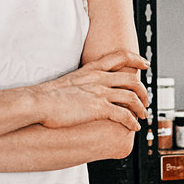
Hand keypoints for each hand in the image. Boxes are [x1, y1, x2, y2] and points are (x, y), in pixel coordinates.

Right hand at [33, 50, 150, 130]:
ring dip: (141, 107)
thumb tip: (82, 93)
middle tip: (146, 98)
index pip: (119, 57)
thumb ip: (80, 85)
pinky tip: (134, 127)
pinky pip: (124, 114)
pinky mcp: (99, 108)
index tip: (144, 64)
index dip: (136, 59)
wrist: (38, 102)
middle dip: (143, 90)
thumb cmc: (47, 97)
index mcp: (91, 70)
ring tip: (143, 115)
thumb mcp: (67, 83)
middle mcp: (99, 79)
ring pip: (132, 97)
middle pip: (131, 79)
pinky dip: (132, 121)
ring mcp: (100, 93)